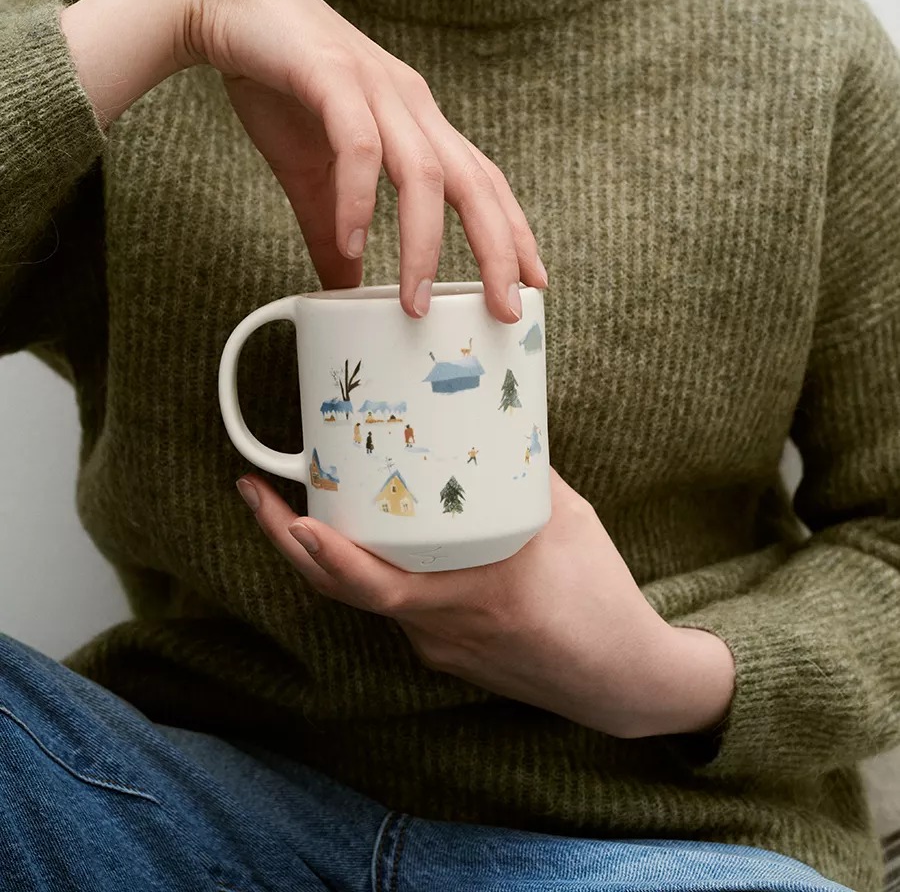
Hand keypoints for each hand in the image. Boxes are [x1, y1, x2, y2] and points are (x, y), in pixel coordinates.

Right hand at [168, 0, 545, 320]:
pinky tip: (351, 243)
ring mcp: (375, 87)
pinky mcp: (330, 75)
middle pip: (474, 182)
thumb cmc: (277, 85)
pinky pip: (358, 145)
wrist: (223, 4)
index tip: (533, 282)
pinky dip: (358, 197)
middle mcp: (410, 104)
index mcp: (416, 122)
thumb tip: (342, 289)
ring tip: (416, 301)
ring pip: (424, 172)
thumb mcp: (308, 174)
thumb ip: (330, 231)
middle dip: (497, 248)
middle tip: (506, 308)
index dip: (512, 232)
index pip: (482, 181)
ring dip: (426, 242)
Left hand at [235, 466, 735, 739]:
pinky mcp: (449, 655)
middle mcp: (442, 630)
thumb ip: (521, 472)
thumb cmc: (601, 598)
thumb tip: (488, 420)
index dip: (325, 555)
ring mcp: (441, 648)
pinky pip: (398, 609)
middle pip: (346, 590)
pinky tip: (380, 540)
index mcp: (473, 596)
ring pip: (368, 598)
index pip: (376, 587)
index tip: (292, 517)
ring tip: (304, 503)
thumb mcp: (566, 518)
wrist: (624, 679)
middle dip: (290, 540)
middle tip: (254, 491)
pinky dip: (374, 572)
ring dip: (329, 556)